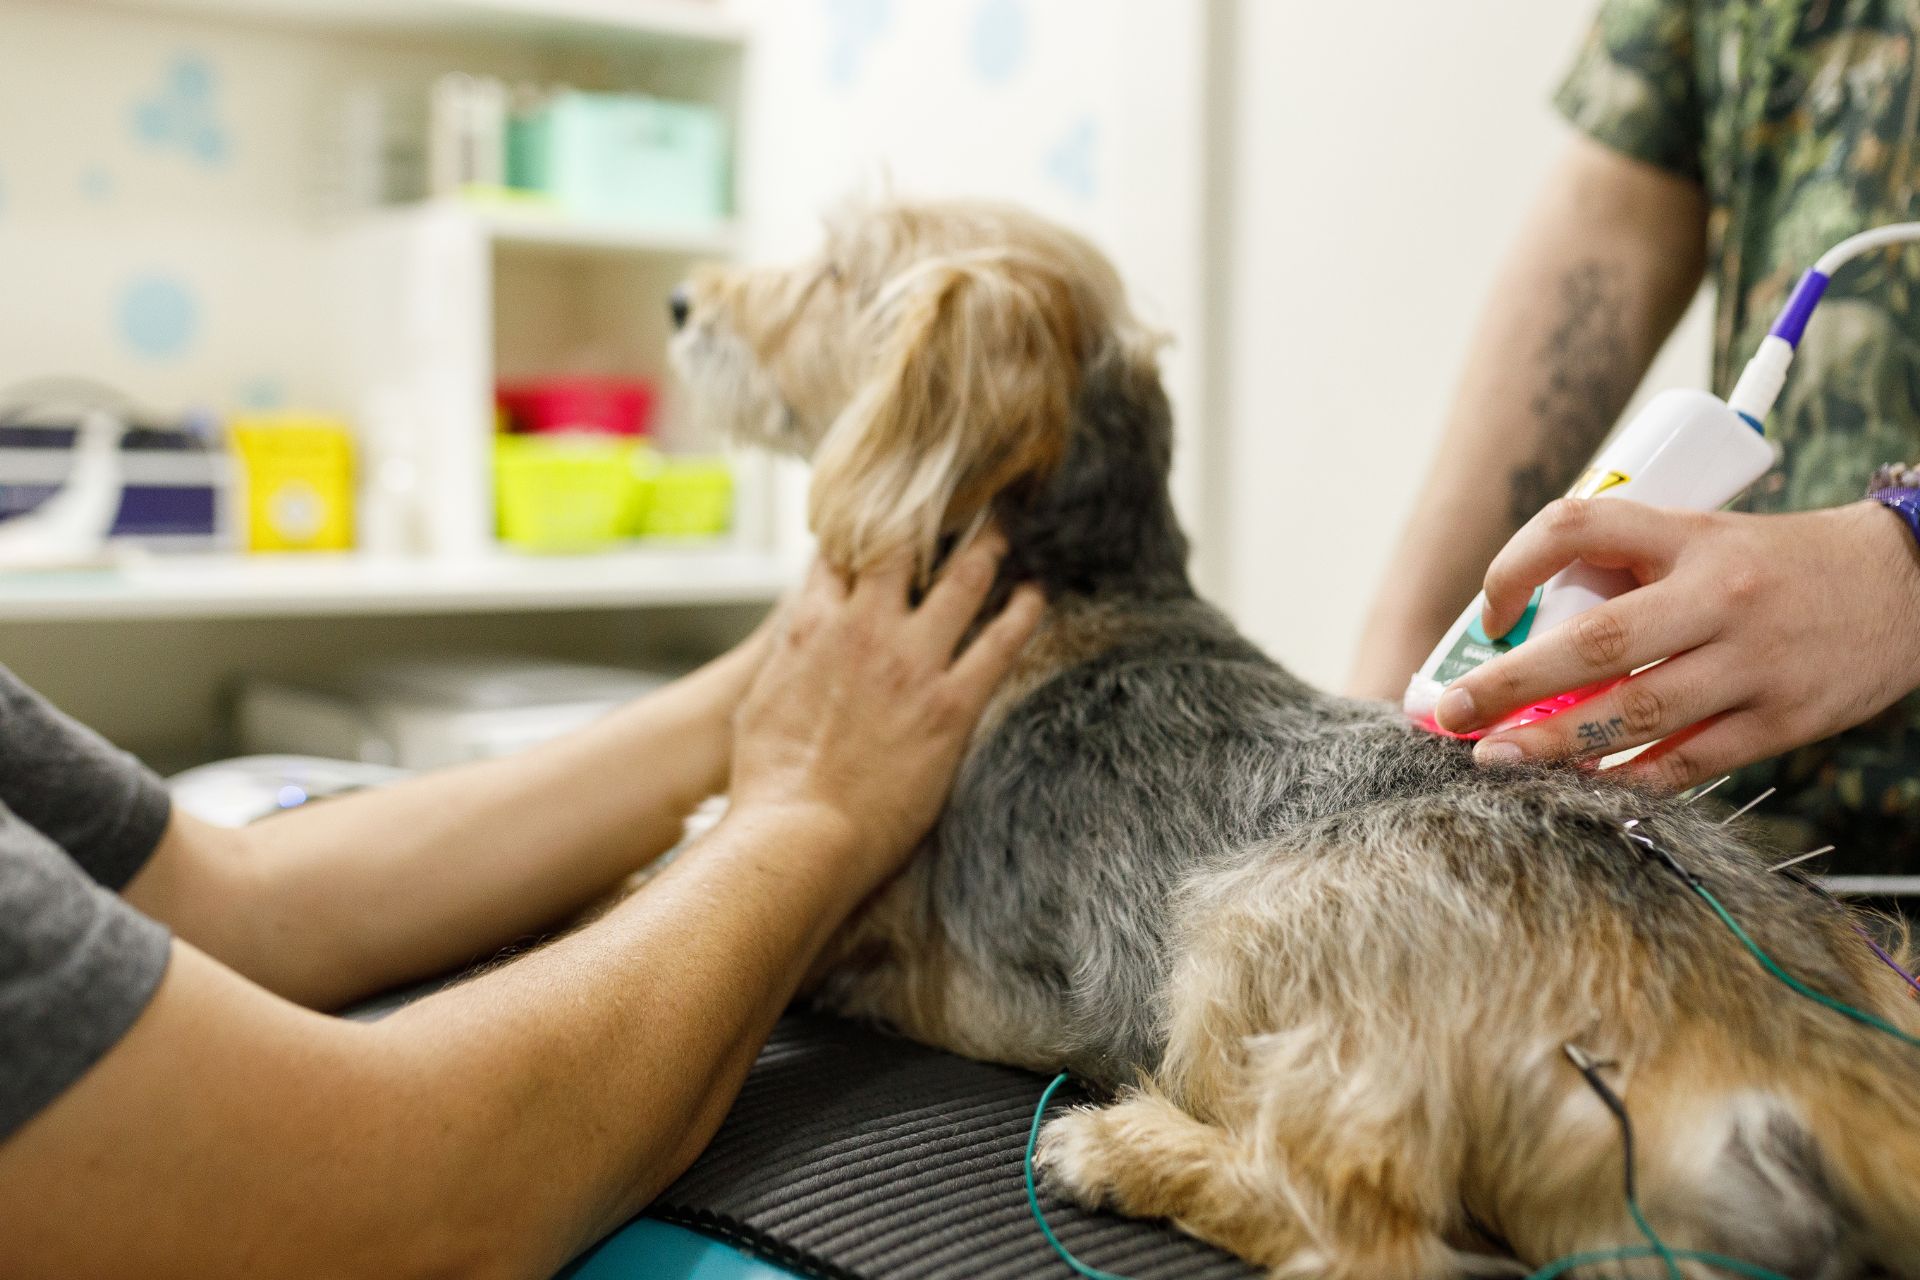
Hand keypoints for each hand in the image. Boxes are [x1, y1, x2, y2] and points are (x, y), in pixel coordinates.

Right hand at [729, 533, 1044, 887]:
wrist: (796, 837)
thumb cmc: (768, 785)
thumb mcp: (759, 704)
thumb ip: (788, 661)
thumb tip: (799, 645)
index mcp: (810, 627)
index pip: (842, 551)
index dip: (867, 526)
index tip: (889, 512)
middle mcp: (863, 628)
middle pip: (904, 545)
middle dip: (931, 515)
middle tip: (957, 498)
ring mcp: (911, 662)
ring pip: (964, 579)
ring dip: (989, 548)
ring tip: (1006, 527)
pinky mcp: (950, 704)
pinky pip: (1000, 642)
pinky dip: (1024, 612)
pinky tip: (1037, 595)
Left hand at [1434, 498, 1919, 787]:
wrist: (1907, 585)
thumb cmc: (1775, 566)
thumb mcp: (1703, 538)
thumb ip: (1627, 570)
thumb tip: (1525, 631)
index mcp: (1690, 536)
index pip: (1579, 526)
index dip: (1514, 564)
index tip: (1488, 614)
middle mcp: (1718, 596)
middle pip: (1595, 641)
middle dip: (1510, 683)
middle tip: (1450, 713)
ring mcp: (1752, 663)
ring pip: (1636, 713)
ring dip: (1555, 743)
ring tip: (1495, 761)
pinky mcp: (1781, 720)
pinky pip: (1688, 761)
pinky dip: (1627, 779)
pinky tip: (1576, 788)